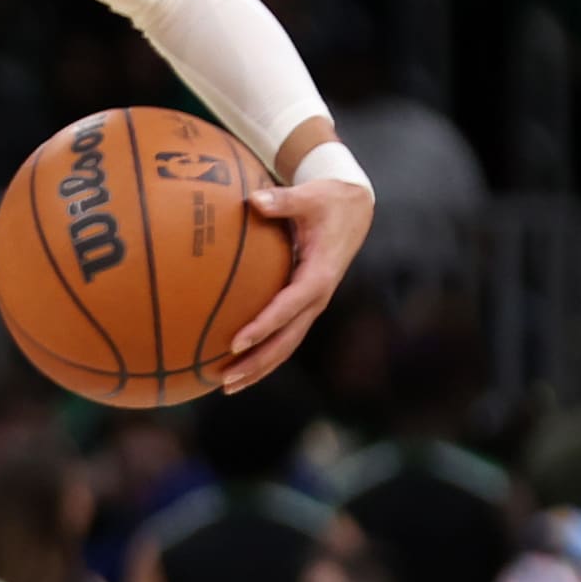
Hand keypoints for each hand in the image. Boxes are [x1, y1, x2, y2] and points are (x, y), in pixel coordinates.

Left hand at [223, 177, 374, 391]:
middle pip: (287, 340)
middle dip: (257, 362)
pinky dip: (262, 353)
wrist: (354, 210)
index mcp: (319, 275)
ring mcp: (312, 305)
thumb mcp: (310, 197)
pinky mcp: (305, 306)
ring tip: (226, 385)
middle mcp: (317, 297)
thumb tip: (254, 200)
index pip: (289, 307)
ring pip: (286, 345)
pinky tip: (236, 365)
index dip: (264, 326)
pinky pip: (284, 335)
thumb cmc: (328, 201)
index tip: (236, 342)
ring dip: (258, 368)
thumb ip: (282, 200)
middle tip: (226, 379)